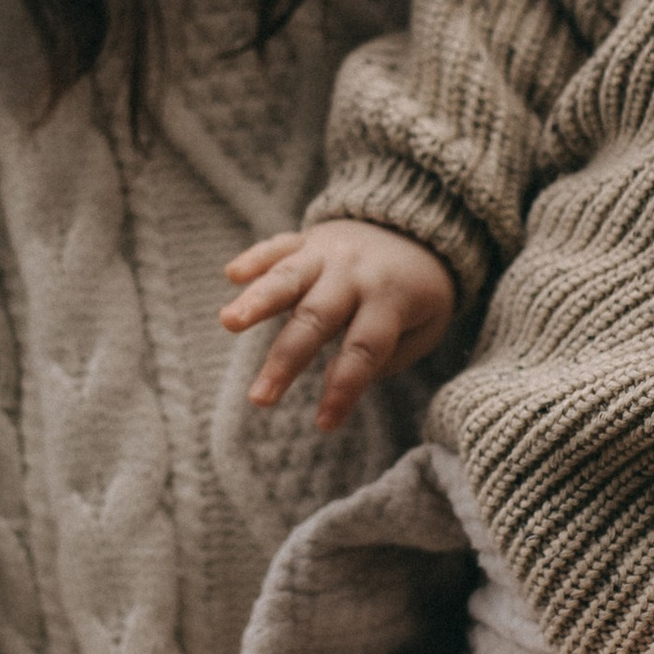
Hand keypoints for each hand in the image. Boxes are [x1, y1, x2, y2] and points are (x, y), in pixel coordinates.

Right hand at [222, 220, 458, 429]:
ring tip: (228, 321)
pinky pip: (277, 247)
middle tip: (259, 399)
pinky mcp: (306, 239)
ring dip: (257, 300)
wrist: (418, 229)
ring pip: (289, 277)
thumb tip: (337, 380)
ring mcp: (327, 252)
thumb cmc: (417, 293)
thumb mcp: (425, 327)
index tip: (324, 424)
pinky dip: (255, 258)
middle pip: (316, 318)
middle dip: (285, 360)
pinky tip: (233, 275)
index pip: (364, 350)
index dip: (344, 389)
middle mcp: (355, 273)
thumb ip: (386, 356)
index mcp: (390, 298)